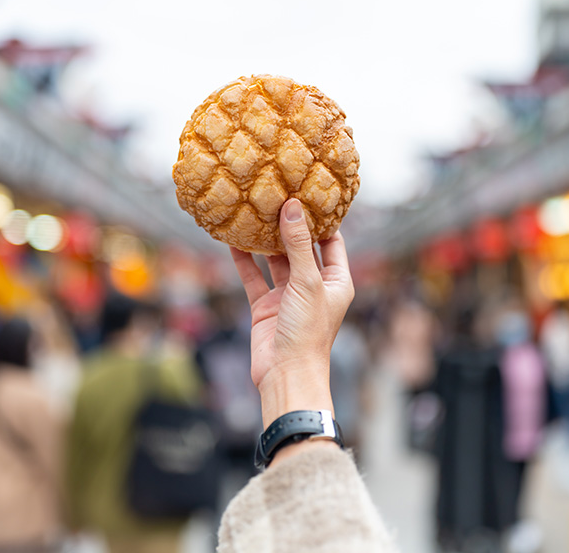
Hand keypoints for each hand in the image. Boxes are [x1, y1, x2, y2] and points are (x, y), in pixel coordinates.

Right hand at [231, 198, 354, 432]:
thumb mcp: (306, 282)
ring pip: (275, 261)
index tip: (308, 194)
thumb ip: (297, 244)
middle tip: (276, 196)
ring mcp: (288, 295)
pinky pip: (254, 278)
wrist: (286, 374)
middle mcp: (314, 286)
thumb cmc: (308, 332)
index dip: (321, 219)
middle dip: (289, 225)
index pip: (331, 242)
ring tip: (254, 212)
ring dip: (265, 241)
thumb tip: (292, 207)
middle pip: (301, 248)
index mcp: (336, 281)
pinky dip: (244, 261)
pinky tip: (233, 241)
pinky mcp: (266, 306)